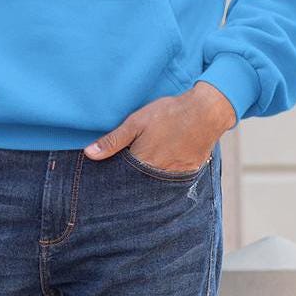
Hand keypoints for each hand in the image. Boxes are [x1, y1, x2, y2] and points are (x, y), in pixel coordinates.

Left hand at [83, 82, 237, 171]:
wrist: (206, 112)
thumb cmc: (168, 114)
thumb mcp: (136, 122)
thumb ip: (113, 140)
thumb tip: (90, 154)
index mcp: (142, 163)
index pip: (122, 178)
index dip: (116, 174)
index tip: (110, 173)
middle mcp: (158, 174)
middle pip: (139, 183)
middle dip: (132, 179)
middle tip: (131, 166)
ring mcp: (175, 175)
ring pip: (155, 183)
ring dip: (148, 178)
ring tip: (147, 163)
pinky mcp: (188, 172)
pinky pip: (172, 180)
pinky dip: (165, 174)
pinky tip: (164, 163)